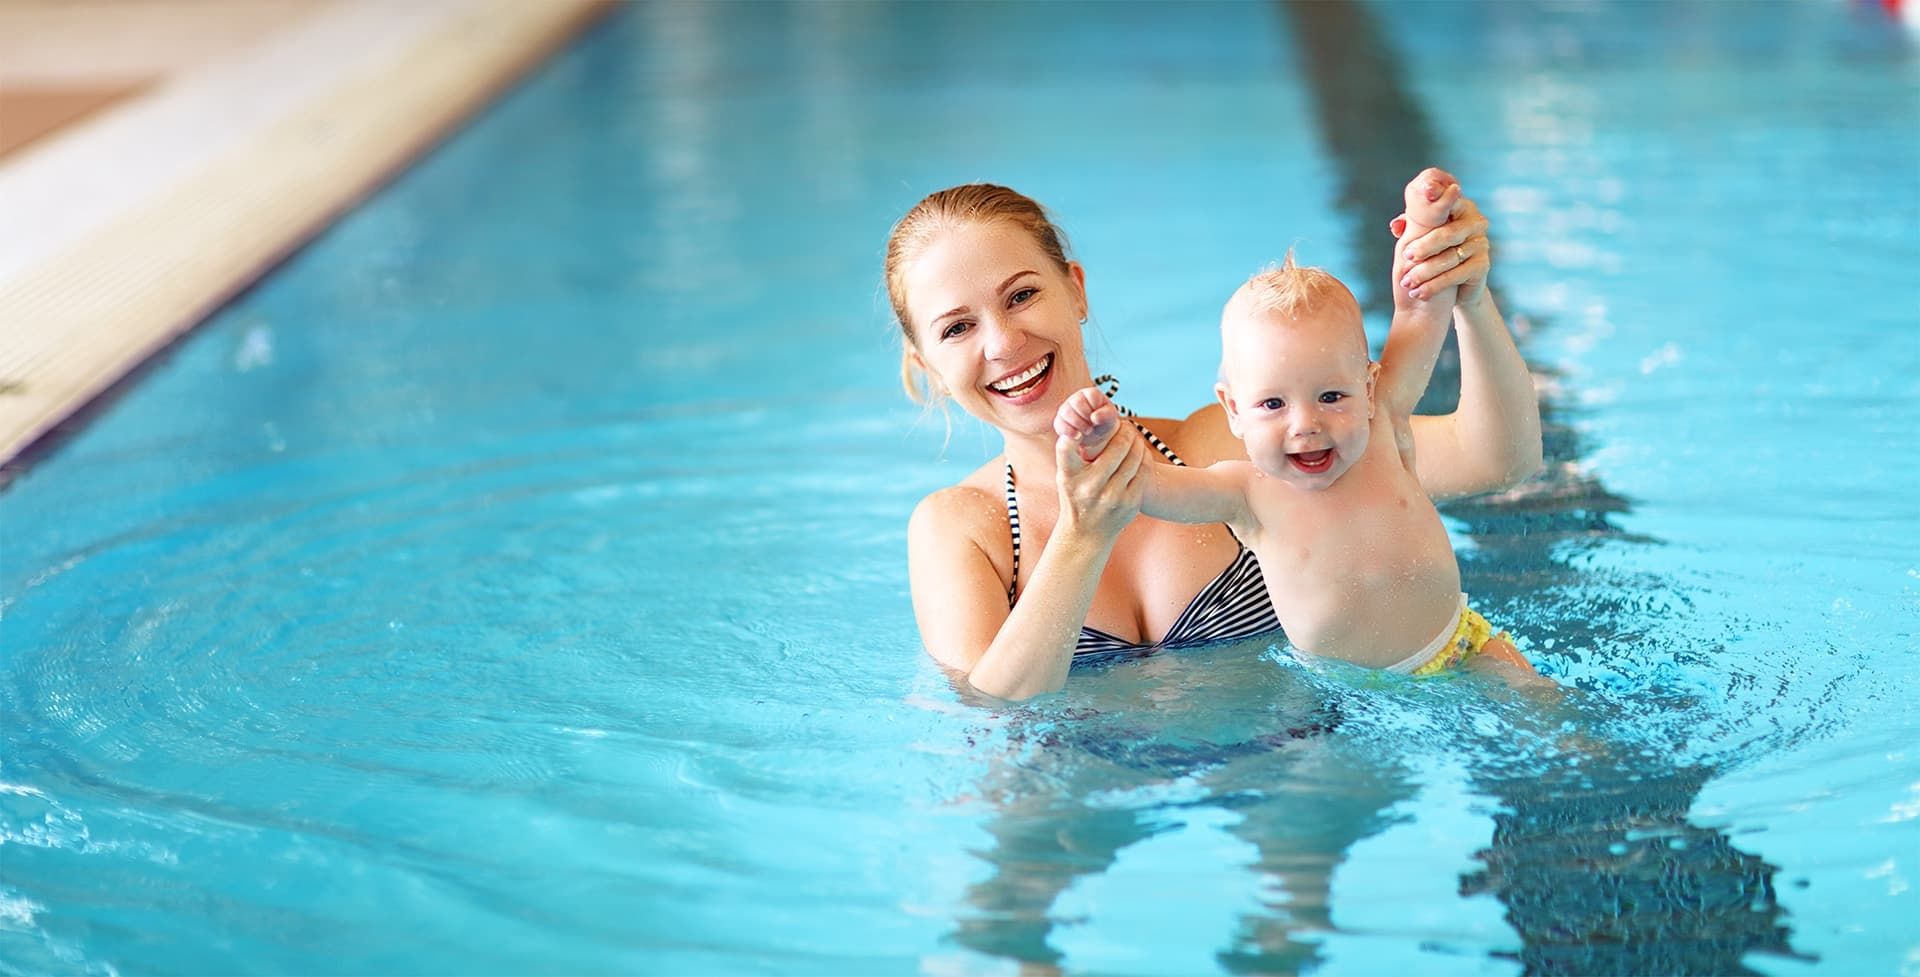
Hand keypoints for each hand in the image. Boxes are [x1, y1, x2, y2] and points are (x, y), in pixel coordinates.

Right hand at [1053, 386, 1121, 461]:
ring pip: (1066, 412)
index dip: (1096, 408)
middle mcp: (1076, 398)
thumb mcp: (1110, 418)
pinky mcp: (1059, 421)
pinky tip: (1078, 436)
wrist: (1095, 434)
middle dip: (1087, 417)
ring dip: (1079, 424)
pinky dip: (1070, 432)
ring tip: (1087, 430)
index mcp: (1091, 394)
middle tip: (1093, 425)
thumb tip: (1094, 417)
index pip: (1091, 395)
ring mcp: (1066, 409)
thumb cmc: (1103, 422)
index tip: (1099, 416)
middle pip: (1077, 402)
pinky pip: (1060, 424)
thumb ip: (1106, 414)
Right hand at [1053, 421, 1144, 542]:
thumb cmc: (1075, 495)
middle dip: (1124, 431)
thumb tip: (1080, 424)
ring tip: (1134, 436)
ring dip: (1136, 441)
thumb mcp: (1065, 476)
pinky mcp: (1131, 503)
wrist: (1086, 534)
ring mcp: (1113, 496)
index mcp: (1070, 477)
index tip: (1083, 427)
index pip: (1066, 449)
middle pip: (1116, 447)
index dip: (1072, 436)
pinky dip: (1144, 458)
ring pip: (1134, 457)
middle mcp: (1090, 487)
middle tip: (1125, 425)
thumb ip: (1070, 452)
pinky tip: (1140, 452)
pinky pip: (1143, 471)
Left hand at [1390, 168, 1491, 308]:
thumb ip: (1411, 225)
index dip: (1437, 194)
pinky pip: (1456, 274)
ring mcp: (1481, 243)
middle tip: (1406, 257)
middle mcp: (1475, 221)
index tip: (1427, 192)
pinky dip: (1435, 285)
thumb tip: (1395, 226)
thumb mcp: (1420, 237)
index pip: (1447, 200)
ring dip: (1425, 271)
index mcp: (1459, 207)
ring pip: (1449, 257)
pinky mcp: (1483, 265)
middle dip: (1424, 246)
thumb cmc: (1433, 255)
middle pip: (1447, 233)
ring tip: (1406, 281)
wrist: (1452, 290)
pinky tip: (1420, 292)